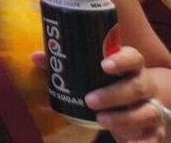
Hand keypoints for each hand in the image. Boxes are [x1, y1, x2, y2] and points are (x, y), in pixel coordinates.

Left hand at [32, 46, 168, 141]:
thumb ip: (67, 65)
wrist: (141, 105)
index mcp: (131, 68)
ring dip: (124, 117)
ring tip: (101, 120)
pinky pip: (153, 138)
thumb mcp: (93, 74)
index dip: (121, 60)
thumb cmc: (111, 84)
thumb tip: (37, 57)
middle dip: (114, 94)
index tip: (104, 65)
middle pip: (137, 86)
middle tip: (90, 100)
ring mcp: (152, 108)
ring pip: (147, 111)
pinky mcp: (155, 130)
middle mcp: (145, 86)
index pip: (132, 57)